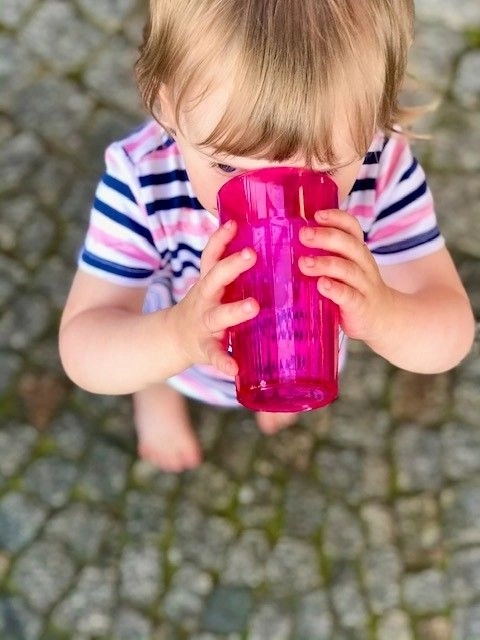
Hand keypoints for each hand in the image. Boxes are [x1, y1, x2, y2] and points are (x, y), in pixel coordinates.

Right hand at [171, 219, 258, 375]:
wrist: (175, 338)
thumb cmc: (206, 306)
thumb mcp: (214, 285)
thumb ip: (235, 270)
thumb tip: (274, 242)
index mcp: (208, 282)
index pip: (211, 254)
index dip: (220, 238)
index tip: (233, 222)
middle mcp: (204, 299)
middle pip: (214, 278)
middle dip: (231, 265)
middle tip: (251, 254)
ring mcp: (204, 324)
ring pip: (218, 315)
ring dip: (235, 310)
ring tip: (253, 306)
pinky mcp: (205, 348)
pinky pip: (215, 355)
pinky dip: (223, 361)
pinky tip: (234, 368)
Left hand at [298, 209, 394, 343]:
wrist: (383, 318)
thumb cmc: (353, 288)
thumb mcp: (343, 268)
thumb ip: (324, 255)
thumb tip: (286, 242)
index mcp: (357, 252)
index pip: (352, 228)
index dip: (336, 218)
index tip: (317, 214)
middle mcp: (363, 264)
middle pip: (349, 245)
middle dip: (326, 237)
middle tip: (303, 235)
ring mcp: (364, 285)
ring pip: (347, 269)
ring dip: (325, 263)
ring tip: (304, 262)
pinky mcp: (360, 306)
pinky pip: (349, 295)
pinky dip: (335, 289)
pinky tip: (322, 285)